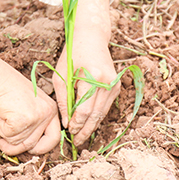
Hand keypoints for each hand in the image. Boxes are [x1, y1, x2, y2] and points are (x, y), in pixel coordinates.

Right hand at [0, 49, 60, 154]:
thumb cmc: (8, 93)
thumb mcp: (28, 108)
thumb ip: (32, 127)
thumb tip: (28, 150)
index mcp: (52, 110)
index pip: (55, 138)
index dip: (41, 148)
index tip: (29, 149)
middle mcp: (48, 113)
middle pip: (34, 145)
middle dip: (17, 148)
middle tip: (3, 143)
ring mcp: (37, 116)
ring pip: (20, 142)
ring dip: (6, 136)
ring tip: (2, 118)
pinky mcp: (24, 119)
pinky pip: (10, 137)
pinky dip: (1, 129)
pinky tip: (0, 114)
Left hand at [53, 0, 119, 145]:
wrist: (92, 37)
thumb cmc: (73, 55)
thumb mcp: (62, 75)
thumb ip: (64, 99)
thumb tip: (66, 122)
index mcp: (92, 78)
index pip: (84, 110)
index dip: (76, 124)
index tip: (68, 132)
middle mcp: (107, 82)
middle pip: (95, 115)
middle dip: (85, 130)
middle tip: (76, 142)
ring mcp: (114, 85)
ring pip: (102, 113)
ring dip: (92, 126)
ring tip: (81, 136)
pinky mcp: (116, 86)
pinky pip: (106, 107)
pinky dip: (97, 116)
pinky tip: (88, 124)